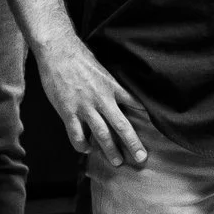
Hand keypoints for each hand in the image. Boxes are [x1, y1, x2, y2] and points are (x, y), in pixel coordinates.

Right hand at [36, 38, 147, 166]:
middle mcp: (101, 99)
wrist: (58, 51)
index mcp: (112, 87)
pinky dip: (82, 145)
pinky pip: (76, 134)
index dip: (145, 116)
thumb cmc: (80, 57)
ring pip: (101, 134)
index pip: (134, 104)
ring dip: (110, 150)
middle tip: (141, 157)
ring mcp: (84, 107)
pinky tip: (86, 149)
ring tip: (117, 162)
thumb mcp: (102, 68)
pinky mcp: (68, 112)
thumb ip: (110, 83)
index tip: (155, 129)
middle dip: (132, 143)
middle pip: (121, 125)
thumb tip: (118, 93)